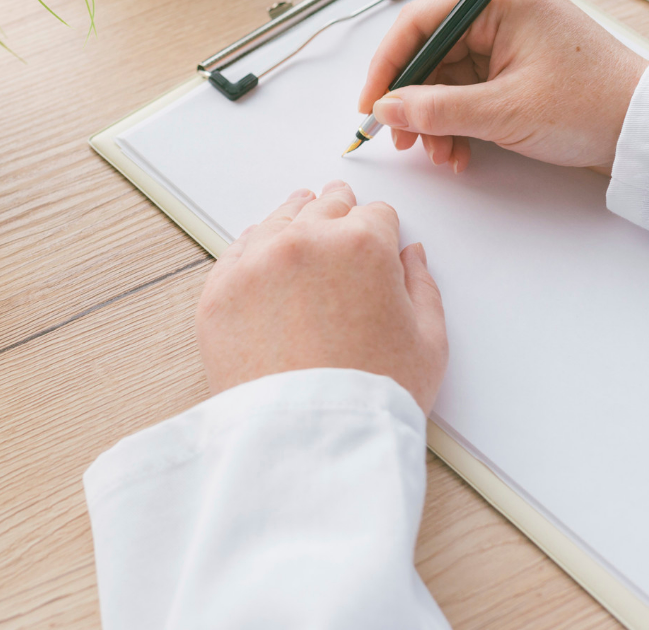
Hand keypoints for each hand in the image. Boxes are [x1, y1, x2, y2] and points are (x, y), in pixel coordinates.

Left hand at [195, 181, 447, 412]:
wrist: (309, 443)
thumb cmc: (373, 398)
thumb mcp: (429, 343)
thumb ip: (422, 286)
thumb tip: (410, 254)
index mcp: (362, 245)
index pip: (375, 213)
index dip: (381, 227)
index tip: (377, 235)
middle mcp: (306, 241)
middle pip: (326, 206)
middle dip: (339, 211)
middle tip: (339, 212)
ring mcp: (257, 262)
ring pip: (279, 219)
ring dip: (295, 218)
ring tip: (302, 220)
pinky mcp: (220, 290)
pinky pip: (237, 250)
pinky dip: (254, 248)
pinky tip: (264, 252)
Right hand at [358, 0, 648, 174]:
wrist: (643, 131)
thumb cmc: (593, 105)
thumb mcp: (503, 112)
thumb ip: (436, 109)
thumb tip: (387, 108)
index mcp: (500, 3)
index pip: (420, 22)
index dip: (388, 64)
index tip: (371, 101)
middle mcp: (501, 15)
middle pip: (430, 53)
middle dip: (412, 100)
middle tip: (399, 136)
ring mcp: (507, 42)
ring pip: (445, 78)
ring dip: (434, 119)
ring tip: (438, 152)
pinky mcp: (513, 68)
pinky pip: (467, 91)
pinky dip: (456, 122)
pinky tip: (458, 150)